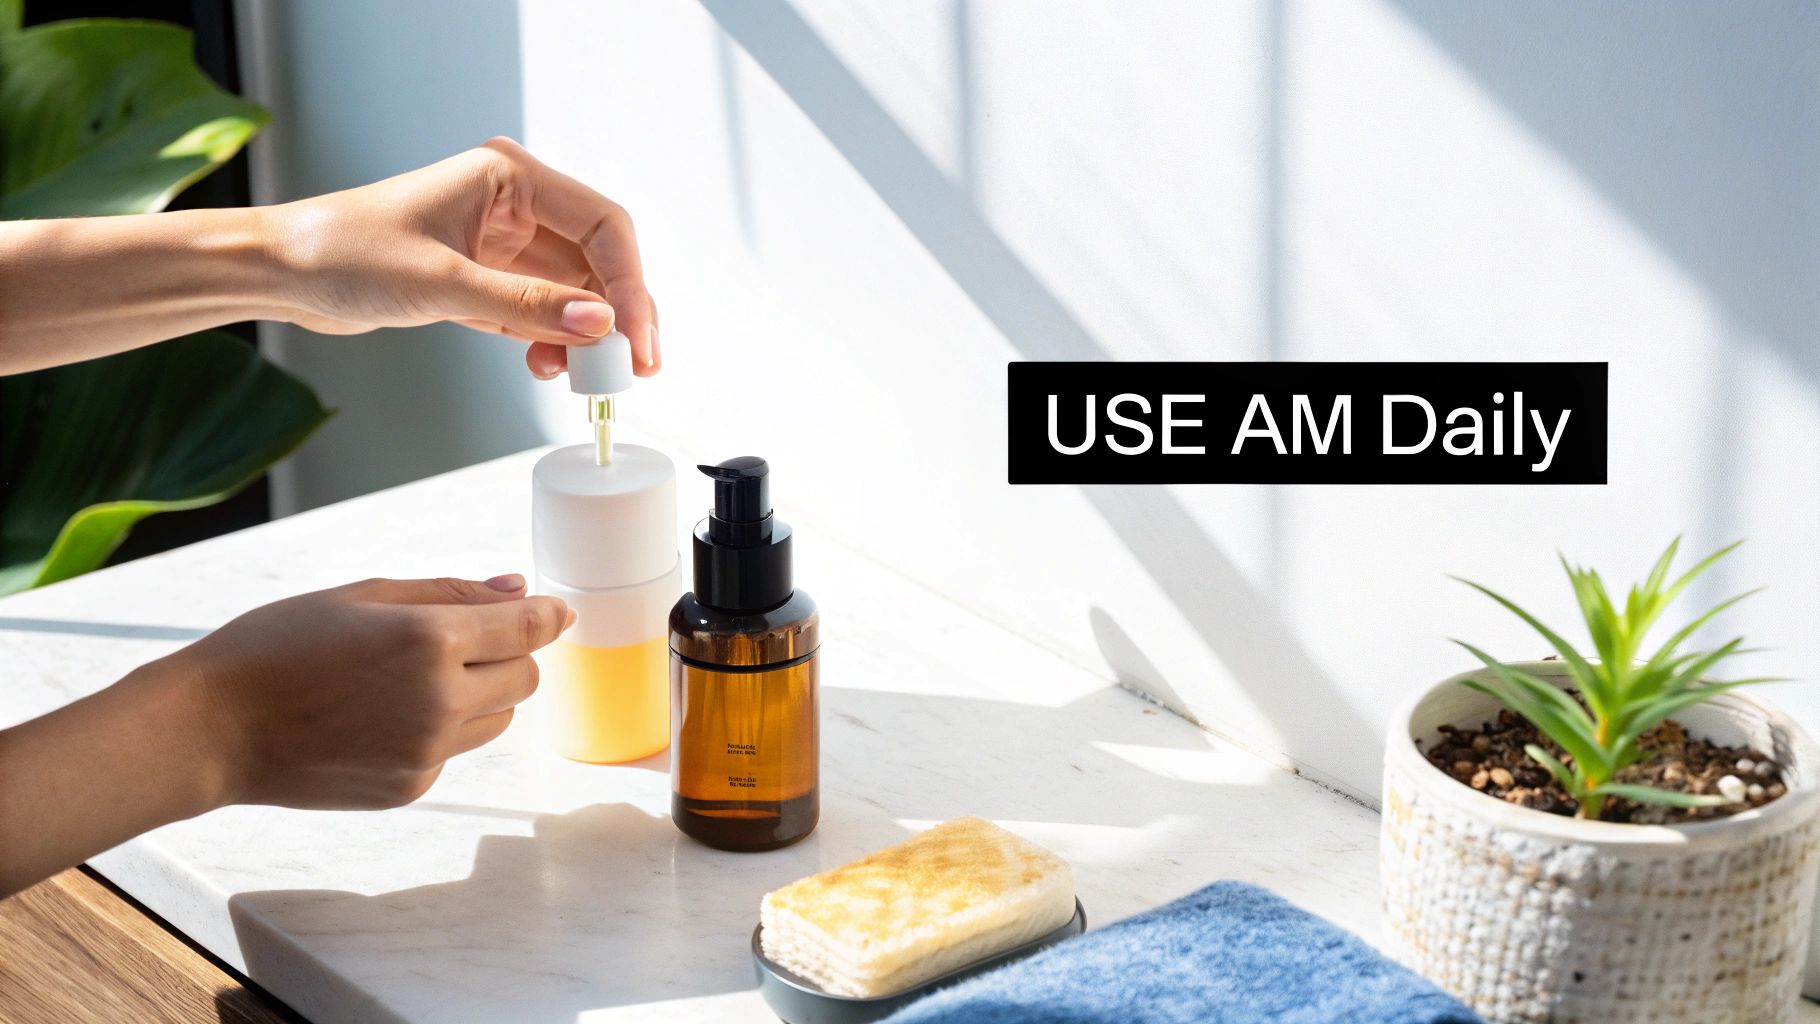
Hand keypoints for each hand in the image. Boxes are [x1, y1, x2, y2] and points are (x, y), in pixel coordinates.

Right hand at [170, 574, 569, 808]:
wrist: (212, 728)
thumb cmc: (277, 646)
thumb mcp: (362, 595)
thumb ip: (450, 593)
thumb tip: (518, 588)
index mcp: (430, 641)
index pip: (528, 629)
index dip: (548, 616)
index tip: (556, 610)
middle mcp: (440, 701)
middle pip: (525, 677)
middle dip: (507, 654)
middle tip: (458, 640)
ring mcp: (427, 751)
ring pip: (497, 718)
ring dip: (479, 694)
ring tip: (409, 679)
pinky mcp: (410, 786)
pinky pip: (454, 751)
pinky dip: (439, 730)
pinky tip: (379, 717)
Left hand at [265, 137, 659, 378]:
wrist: (282, 272)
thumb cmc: (344, 251)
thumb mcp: (443, 282)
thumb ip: (528, 305)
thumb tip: (600, 324)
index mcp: (509, 178)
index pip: (602, 225)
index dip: (628, 282)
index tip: (634, 335)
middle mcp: (514, 206)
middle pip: (597, 259)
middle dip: (617, 314)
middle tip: (629, 367)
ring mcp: (502, 244)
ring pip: (575, 290)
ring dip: (586, 334)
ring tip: (584, 376)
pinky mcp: (486, 279)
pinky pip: (542, 310)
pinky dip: (553, 341)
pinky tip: (547, 365)